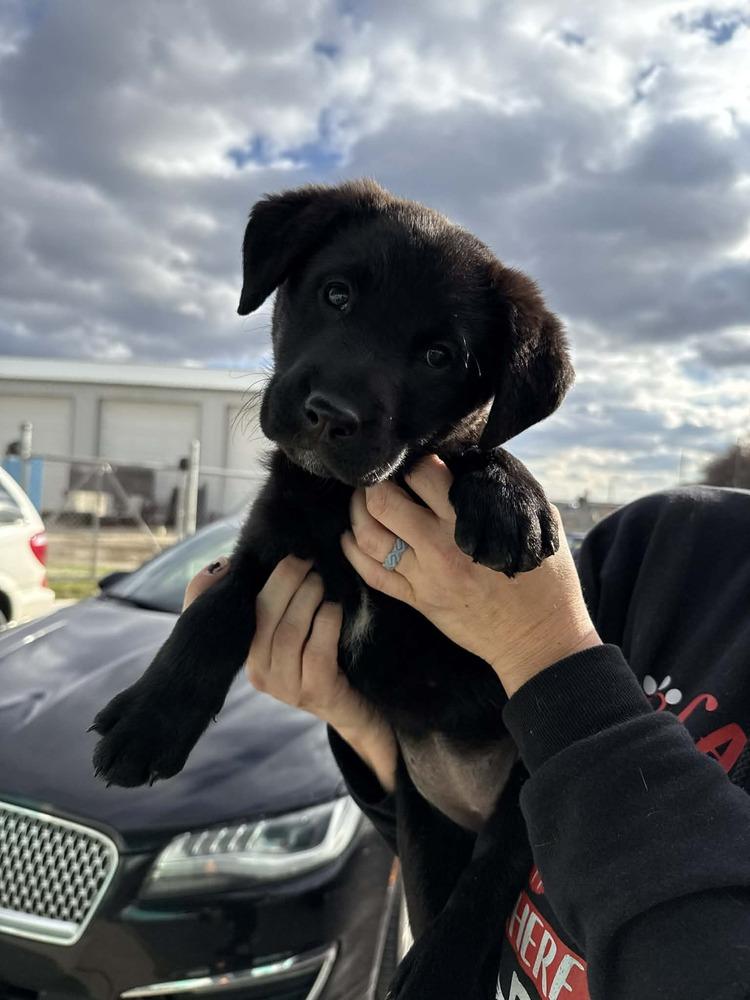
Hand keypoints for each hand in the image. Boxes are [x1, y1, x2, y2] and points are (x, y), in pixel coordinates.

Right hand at [183, 554, 396, 791]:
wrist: (349, 705)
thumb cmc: (315, 655)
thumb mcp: (283, 629)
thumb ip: (259, 598)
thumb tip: (224, 562)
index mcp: (244, 654)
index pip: (237, 611)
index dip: (251, 578)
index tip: (278, 551)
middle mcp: (257, 673)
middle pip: (263, 616)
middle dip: (285, 580)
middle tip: (306, 559)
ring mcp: (285, 687)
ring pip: (289, 632)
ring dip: (307, 598)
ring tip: (321, 579)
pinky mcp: (314, 692)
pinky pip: (316, 651)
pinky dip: (326, 622)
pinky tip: (335, 607)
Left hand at [341, 455, 600, 695]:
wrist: (539, 639)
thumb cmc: (545, 579)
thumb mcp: (536, 522)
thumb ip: (503, 490)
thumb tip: (477, 459)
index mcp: (468, 523)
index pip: (424, 474)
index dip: (416, 459)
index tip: (416, 457)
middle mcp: (439, 548)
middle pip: (383, 502)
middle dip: (374, 481)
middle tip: (379, 474)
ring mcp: (423, 577)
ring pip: (368, 536)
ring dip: (357, 512)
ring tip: (362, 499)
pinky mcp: (416, 601)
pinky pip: (371, 574)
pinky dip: (353, 550)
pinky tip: (351, 535)